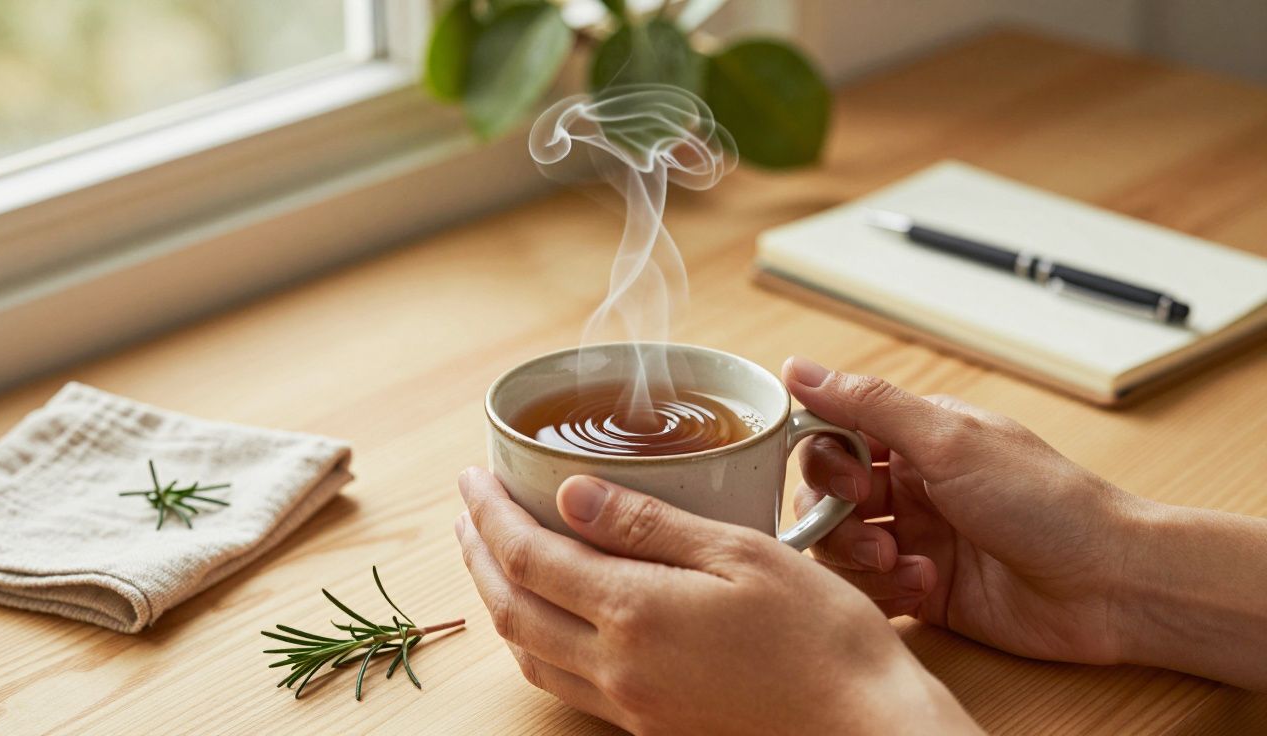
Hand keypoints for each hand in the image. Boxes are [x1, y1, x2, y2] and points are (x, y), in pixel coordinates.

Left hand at [455, 467, 978, 734]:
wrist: (865, 728)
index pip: (530, 556)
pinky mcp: (651, 727)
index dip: (489, 513)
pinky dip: (534, 641)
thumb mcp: (742, 555)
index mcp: (635, 613)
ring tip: (490, 556)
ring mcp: (631, 705)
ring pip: (528, 654)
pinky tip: (547, 617)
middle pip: (511, 609)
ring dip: (497, 601)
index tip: (472, 477)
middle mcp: (618, 668)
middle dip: (477, 554)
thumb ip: (650, 526)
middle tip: (466, 510)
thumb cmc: (822, 636)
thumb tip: (570, 494)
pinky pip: (565, 683)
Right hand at [782, 356, 1140, 664]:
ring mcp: (916, 538)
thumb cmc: (1045, 502)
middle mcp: (911, 485)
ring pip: (839, 546)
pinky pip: (867, 590)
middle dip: (837, 517)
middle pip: (825, 495)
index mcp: (917, 438)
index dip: (825, 460)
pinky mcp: (922, 589)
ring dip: (860, 558)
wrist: (1108, 585)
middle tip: (876, 530)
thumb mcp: (948, 441)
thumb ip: (868, 405)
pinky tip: (923, 586)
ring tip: (904, 565)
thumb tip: (796, 367)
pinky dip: (882, 590)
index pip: (832, 434)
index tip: (850, 481)